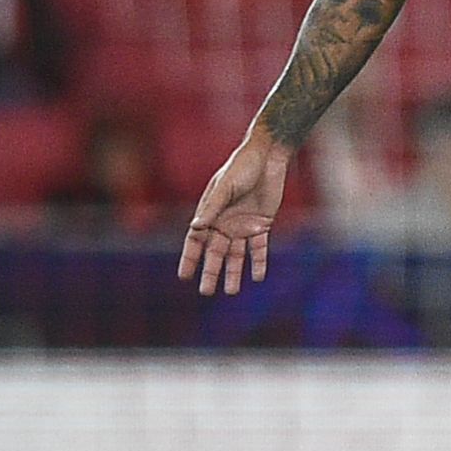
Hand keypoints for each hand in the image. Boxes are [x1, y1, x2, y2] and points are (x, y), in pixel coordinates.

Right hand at [179, 130, 291, 296]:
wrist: (267, 159)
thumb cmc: (240, 168)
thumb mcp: (224, 187)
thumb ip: (212, 208)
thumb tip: (196, 227)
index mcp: (209, 214)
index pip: (195, 242)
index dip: (189, 259)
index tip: (184, 276)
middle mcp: (224, 224)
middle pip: (215, 253)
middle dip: (210, 272)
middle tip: (206, 292)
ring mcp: (242, 226)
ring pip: (236, 255)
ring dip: (234, 273)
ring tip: (231, 292)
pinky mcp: (262, 225)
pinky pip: (259, 248)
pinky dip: (258, 262)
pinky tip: (257, 277)